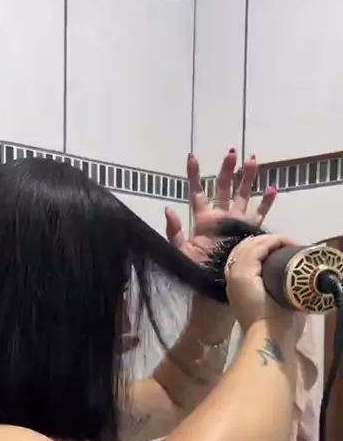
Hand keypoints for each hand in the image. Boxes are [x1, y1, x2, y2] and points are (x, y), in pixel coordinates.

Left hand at [165, 149, 276, 264]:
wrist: (213, 288)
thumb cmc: (195, 271)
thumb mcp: (179, 251)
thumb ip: (174, 231)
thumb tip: (168, 209)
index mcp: (202, 219)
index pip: (197, 192)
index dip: (194, 175)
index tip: (191, 157)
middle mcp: (220, 217)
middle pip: (224, 188)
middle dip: (228, 170)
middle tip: (232, 152)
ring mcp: (236, 223)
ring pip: (243, 196)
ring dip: (248, 178)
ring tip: (252, 159)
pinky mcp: (249, 232)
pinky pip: (259, 215)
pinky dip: (266, 202)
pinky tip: (272, 188)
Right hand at [224, 233, 301, 334]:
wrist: (269, 336)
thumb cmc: (275, 326)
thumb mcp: (273, 303)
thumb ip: (275, 291)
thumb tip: (288, 281)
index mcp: (237, 288)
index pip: (242, 260)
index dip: (258, 250)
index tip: (276, 250)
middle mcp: (231, 280)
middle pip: (243, 250)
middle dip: (263, 242)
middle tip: (283, 243)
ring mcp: (235, 276)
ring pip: (249, 246)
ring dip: (269, 240)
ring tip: (285, 241)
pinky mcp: (243, 275)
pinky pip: (256, 249)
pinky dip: (270, 242)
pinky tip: (282, 242)